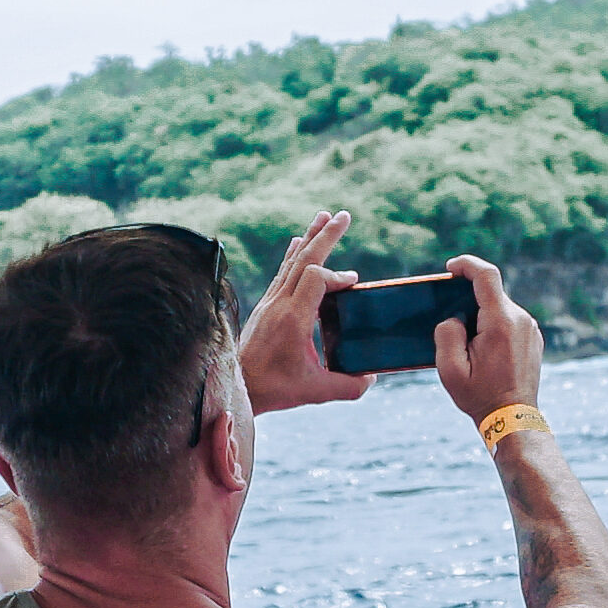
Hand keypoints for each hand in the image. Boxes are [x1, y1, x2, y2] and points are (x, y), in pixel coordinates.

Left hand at [239, 211, 373, 412]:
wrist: (235, 387)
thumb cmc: (273, 389)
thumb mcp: (316, 392)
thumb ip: (348, 386)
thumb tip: (372, 377)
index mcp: (294, 319)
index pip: (316, 278)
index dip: (337, 276)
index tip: (354, 285)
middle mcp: (279, 304)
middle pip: (303, 259)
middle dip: (325, 235)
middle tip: (343, 215)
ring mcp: (270, 302)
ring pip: (292, 261)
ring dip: (309, 237)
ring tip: (323, 216)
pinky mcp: (266, 306)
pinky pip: (282, 272)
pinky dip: (294, 254)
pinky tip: (299, 242)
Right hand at [427, 255, 542, 425]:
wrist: (512, 418)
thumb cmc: (479, 396)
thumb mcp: (449, 370)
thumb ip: (446, 334)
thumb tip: (455, 318)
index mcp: (501, 323)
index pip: (486, 276)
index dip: (467, 264)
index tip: (450, 268)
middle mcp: (521, 320)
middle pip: (491, 293)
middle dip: (468, 300)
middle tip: (451, 321)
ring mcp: (531, 329)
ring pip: (499, 307)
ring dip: (481, 316)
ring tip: (468, 344)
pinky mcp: (533, 338)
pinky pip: (509, 320)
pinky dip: (493, 325)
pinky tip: (483, 351)